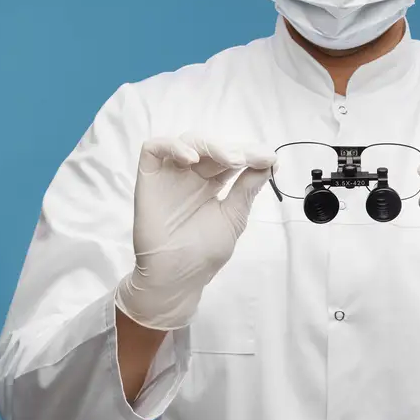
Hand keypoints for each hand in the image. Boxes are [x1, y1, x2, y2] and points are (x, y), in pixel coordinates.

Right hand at [114, 133, 275, 329]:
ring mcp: (169, 175)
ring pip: (188, 141)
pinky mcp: (148, 178)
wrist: (176, 278)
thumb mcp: (233, 217)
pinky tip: (191, 159)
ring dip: (211, 145)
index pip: (231, 158)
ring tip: (231, 160)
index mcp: (211, 184)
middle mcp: (190, 176)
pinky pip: (153, 149)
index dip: (250, 153)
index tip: (270, 158)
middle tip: (251, 158)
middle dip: (235, 149)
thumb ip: (247, 189)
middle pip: (212, 146)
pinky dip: (172, 146)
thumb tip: (270, 164)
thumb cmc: (202, 253)